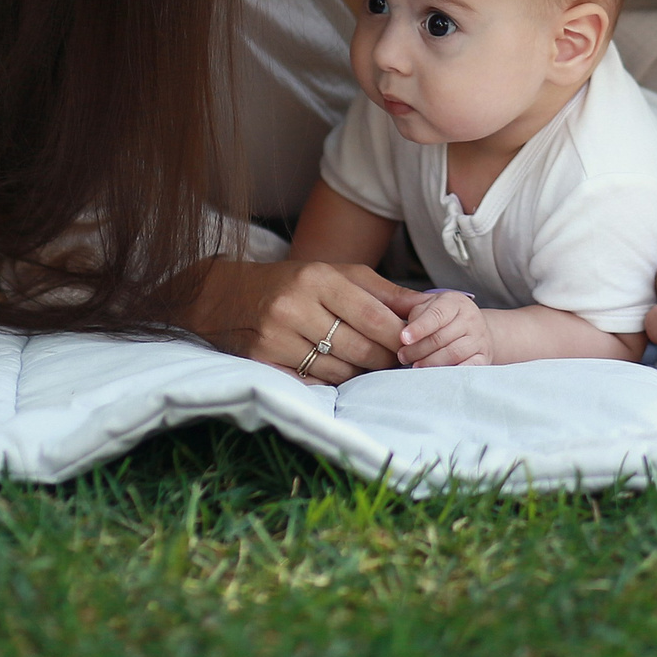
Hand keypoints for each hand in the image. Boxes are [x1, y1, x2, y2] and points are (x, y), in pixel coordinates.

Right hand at [186, 258, 421, 382]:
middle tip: (399, 364)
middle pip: (359, 347)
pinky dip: (333, 382)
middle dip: (385, 360)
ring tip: (370, 368)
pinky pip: (314, 383)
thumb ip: (383, 292)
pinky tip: (341, 374)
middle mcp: (295, 306)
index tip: (415, 346)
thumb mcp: (338, 274)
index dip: (400, 337)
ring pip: (338, 370)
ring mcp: (276, 336)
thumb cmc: (294, 283)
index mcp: (318, 278)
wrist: (227, 296)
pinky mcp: (263, 362)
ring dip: (361, 374)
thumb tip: (428, 306)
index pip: (373, 317)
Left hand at [398, 290, 489, 366]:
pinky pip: (468, 368)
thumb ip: (415, 313)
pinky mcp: (484, 358)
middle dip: (418, 349)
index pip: (436, 315)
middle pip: (441, 337)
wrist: (476, 329)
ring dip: (430, 363)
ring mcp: (479, 339)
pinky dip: (451, 373)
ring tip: (415, 366)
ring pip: (453, 353)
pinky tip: (436, 376)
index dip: (419, 328)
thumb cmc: (445, 318)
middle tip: (403, 356)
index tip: (403, 338)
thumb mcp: (430, 306)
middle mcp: (470, 318)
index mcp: (455, 302)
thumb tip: (398, 329)